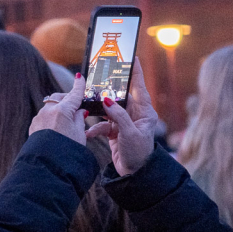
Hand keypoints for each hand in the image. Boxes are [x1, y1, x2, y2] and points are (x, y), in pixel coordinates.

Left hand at [29, 73, 87, 145]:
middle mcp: (48, 111)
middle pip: (59, 98)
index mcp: (62, 111)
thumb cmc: (67, 150)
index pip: (73, 95)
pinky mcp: (33, 125)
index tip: (80, 78)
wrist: (47, 164)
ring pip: (50, 107)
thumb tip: (80, 111)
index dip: (78, 86)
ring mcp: (39, 118)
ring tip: (68, 120)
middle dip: (68, 98)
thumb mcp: (80, 134)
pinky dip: (51, 117)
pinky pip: (44, 116)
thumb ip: (79, 119)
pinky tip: (57, 127)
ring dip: (59, 109)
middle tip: (77, 105)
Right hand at [88, 59, 157, 175]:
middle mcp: (135, 114)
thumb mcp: (129, 133)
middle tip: (99, 77)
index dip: (136, 72)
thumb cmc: (138, 153)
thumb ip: (118, 116)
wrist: (134, 174)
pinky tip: (89, 134)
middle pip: (120, 95)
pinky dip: (95, 128)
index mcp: (144, 112)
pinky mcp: (115, 130)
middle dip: (108, 89)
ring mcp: (124, 121)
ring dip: (98, 112)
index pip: (139, 87)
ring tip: (88, 110)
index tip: (132, 57)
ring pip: (108, 109)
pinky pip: (102, 123)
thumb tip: (107, 100)